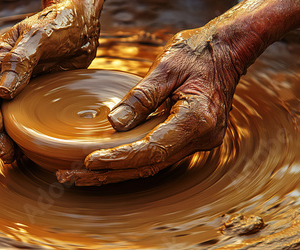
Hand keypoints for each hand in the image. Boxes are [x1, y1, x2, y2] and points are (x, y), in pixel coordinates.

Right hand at [0, 0, 101, 162]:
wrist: (84, 22)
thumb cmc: (61, 21)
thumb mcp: (41, 36)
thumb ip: (20, 61)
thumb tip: (2, 92)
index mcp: (1, 57)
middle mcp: (7, 73)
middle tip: (6, 153)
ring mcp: (23, 85)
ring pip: (6, 115)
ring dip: (6, 137)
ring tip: (12, 157)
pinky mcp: (39, 94)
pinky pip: (26, 116)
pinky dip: (23, 133)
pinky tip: (27, 148)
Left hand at [57, 22, 248, 185]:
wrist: (226, 51)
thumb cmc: (198, 53)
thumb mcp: (167, 66)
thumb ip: (141, 97)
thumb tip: (114, 123)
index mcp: (197, 120)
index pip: (152, 149)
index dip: (119, 158)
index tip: (89, 161)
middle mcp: (202, 138)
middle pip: (150, 166)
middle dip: (110, 173)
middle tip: (73, 177)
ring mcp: (198, 142)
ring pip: (152, 165)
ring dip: (117, 171)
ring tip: (81, 175)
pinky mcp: (191, 139)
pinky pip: (158, 155)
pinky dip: (131, 161)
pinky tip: (108, 163)